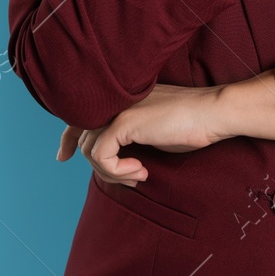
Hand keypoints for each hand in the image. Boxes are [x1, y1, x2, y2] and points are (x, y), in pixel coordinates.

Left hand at [55, 82, 229, 188]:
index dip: (67, 137)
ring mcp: (117, 108)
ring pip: (90, 149)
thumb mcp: (151, 128)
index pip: (80, 114)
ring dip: (113, 172)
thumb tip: (107, 155)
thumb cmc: (190, 123)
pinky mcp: (123, 122)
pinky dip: (116, 171)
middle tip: (122, 178)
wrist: (211, 113)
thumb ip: (127, 133)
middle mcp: (114, 99)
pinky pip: (101, 156)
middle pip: (80, 135)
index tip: (62, 156)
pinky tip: (141, 171)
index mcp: (120, 97)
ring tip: (139, 174)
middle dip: (89, 161)